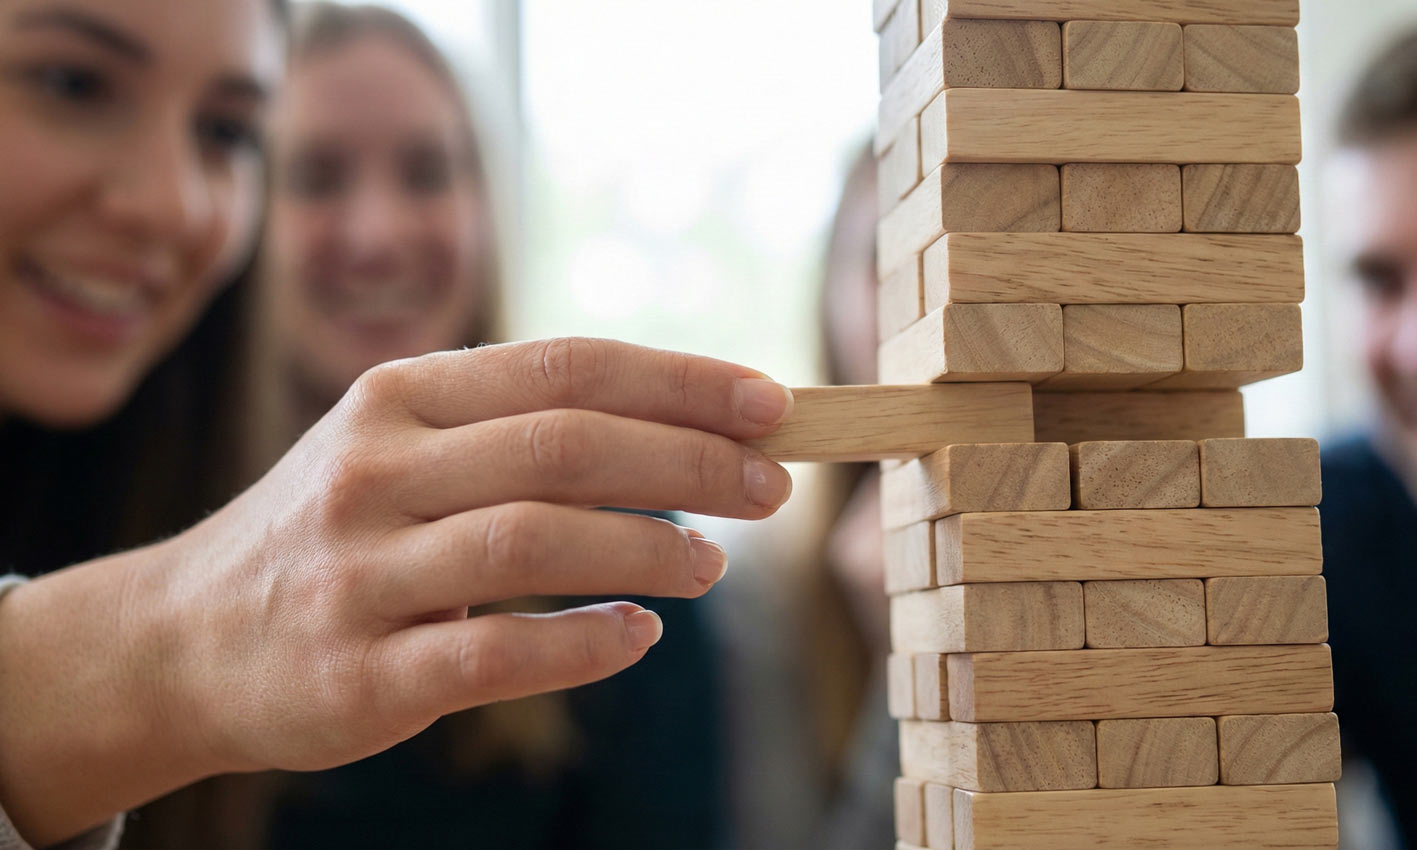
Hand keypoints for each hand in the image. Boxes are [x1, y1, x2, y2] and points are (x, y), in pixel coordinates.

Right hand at [0, 338, 793, 844]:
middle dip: (688, 460)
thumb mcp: (401, 446)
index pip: (567, 367)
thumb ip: (517, 428)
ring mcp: (361, 572)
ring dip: (648, 548)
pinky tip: (638, 635)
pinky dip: (584, 642)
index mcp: (400, 396)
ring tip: (712, 565)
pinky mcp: (358, 673)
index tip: (771, 401)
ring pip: (534, 540)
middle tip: (769, 486)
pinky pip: (494, 653)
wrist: (182, 639)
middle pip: (564, 444)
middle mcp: (376, 471)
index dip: (681, 381)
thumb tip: (686, 427)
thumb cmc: (335, 531)